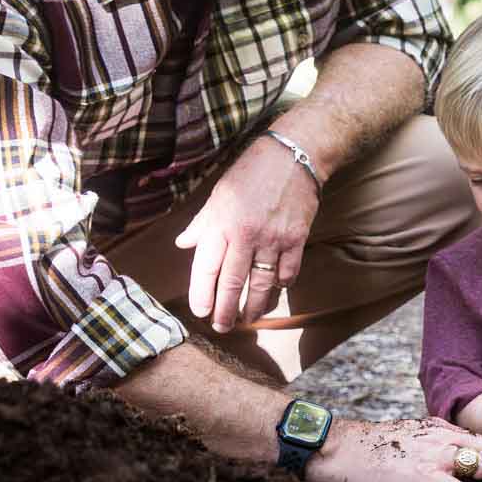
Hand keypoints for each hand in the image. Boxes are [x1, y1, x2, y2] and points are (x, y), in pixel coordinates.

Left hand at [176, 133, 319, 330]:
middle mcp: (245, 234)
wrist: (294, 154)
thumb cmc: (252, 171)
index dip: (202, 293)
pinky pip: (288, 271)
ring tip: (248, 319)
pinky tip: (276, 291)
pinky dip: (281, 285)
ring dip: (254, 306)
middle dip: (226, 310)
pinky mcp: (296, 238)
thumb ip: (202, 223)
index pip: (207, 267)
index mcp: (221, 222)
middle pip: (233, 282)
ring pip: (262, 283)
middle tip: (222, 327)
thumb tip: (184, 244)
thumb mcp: (219, 194)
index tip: (201, 311)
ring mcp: (273, 238)